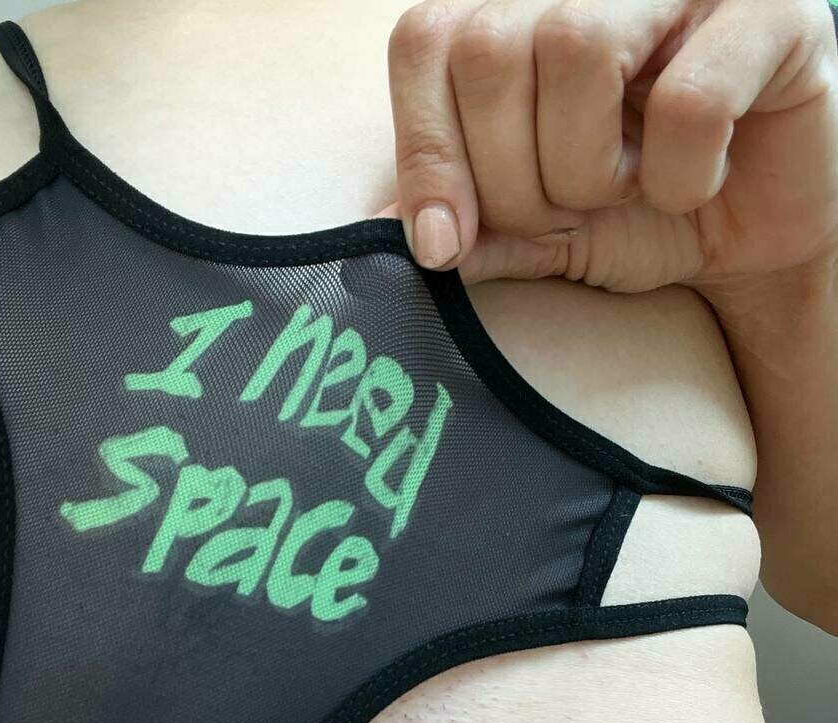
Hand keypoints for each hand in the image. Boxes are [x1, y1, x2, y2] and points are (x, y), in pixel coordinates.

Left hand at [377, 0, 837, 294]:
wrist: (750, 246)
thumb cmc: (639, 218)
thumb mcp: (538, 231)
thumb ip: (474, 223)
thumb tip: (402, 233)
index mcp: (524, 16)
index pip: (430, 41)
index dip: (426, 149)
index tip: (443, 245)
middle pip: (489, 48)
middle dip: (513, 178)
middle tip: (563, 213)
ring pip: (574, 47)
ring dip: (587, 170)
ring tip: (625, 193)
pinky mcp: (775, 14)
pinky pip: (688, 98)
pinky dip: (679, 175)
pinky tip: (694, 187)